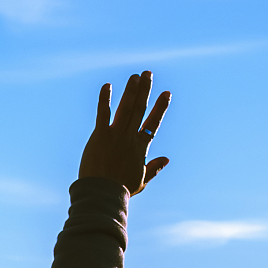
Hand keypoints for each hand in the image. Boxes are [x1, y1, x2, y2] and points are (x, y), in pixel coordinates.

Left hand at [77, 71, 171, 194]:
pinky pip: (103, 113)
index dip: (160, 107)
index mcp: (141, 147)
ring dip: (131, 90)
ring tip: (135, 76)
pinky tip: (108, 86)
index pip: (153, 123)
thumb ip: (154, 167)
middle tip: (148, 74)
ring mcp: (115, 135)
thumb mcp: (141, 180)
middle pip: (140, 109)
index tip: (167, 93)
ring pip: (126, 108)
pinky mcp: (100, 136)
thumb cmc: (121, 189)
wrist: (102, 194)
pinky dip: (105, 99)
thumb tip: (167, 159)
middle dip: (145, 90)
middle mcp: (130, 137)